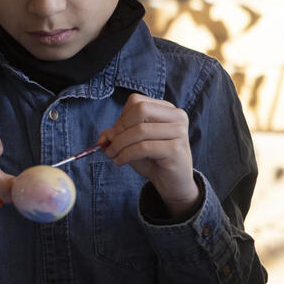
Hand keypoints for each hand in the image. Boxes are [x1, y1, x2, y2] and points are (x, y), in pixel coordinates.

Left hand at [97, 93, 199, 218]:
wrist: (173, 182)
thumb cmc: (153, 159)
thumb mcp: (132, 143)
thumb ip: (117, 135)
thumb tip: (104, 137)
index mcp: (167, 110)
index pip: (137, 101)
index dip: (121, 117)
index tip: (113, 135)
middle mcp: (177, 116)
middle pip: (140, 109)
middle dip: (120, 128)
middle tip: (111, 145)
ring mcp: (179, 131)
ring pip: (140, 129)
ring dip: (119, 144)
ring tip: (113, 155)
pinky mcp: (176, 149)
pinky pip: (144, 147)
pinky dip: (126, 155)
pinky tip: (120, 162)